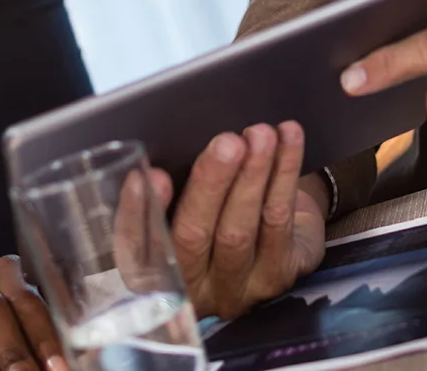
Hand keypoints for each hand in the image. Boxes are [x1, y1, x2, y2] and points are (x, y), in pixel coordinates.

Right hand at [147, 122, 327, 318]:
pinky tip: (288, 139)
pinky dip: (284, 173)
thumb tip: (169, 148)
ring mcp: (239, 288)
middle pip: (194, 237)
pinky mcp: (279, 275)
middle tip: (226, 143)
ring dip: (252, 175)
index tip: (148, 174)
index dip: (138, 214)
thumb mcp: (189, 207)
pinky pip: (278, 219)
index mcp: (160, 275)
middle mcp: (195, 289)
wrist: (282, 241)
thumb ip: (176, 192)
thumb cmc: (220, 212)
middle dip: (210, 184)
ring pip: (239, 230)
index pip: (138, 249)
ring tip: (260, 136)